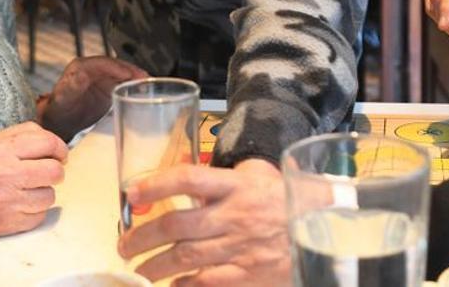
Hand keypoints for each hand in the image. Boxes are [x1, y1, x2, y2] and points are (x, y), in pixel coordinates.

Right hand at [0, 121, 67, 254]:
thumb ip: (23, 135)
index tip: (58, 155)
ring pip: (50, 195)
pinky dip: (34, 212)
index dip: (59, 149)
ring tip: (26, 191)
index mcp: (1, 150)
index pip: (49, 143)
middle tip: (44, 174)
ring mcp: (7, 201)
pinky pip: (40, 216)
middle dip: (55, 172)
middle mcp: (5, 174)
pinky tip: (18, 206)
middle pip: (55, 171)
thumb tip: (55, 143)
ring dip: (43, 193)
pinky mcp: (9, 223)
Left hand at [39, 55, 146, 141]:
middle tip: (145, 78)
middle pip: (117, 65)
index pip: (105, 62)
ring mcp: (103, 77)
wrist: (61, 122)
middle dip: (132, 71)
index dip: (119, 67)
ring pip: (123, 72)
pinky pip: (124, 82)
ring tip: (148, 83)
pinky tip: (143, 90)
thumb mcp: (63, 97)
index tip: (130, 74)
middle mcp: (94, 68)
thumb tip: (80, 75)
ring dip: (136, 77)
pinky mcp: (109, 86)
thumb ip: (72, 86)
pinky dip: (134, 85)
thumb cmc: (59, 109)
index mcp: (82, 66)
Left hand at [117, 158, 290, 285]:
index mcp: (236, 186)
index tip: (132, 194)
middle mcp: (236, 215)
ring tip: (139, 269)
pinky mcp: (248, 275)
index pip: (189, 179)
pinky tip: (171, 284)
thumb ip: (225, 173)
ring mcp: (241, 247)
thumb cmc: (284, 200)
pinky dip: (183, 285)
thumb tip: (183, 171)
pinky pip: (206, 283)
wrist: (324, 229)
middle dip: (142, 236)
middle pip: (178, 224)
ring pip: (185, 258)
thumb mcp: (258, 176)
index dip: (157, 184)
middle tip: (123, 245)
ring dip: (154, 266)